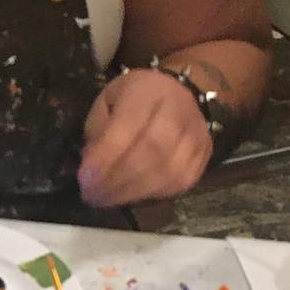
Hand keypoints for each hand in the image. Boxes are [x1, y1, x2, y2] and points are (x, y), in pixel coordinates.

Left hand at [77, 69, 212, 206]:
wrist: (179, 91)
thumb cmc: (135, 97)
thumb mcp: (107, 101)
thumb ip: (98, 131)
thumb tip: (91, 169)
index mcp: (148, 90)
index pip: (128, 126)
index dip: (106, 156)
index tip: (84, 178)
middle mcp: (179, 109)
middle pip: (151, 151)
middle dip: (117, 180)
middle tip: (92, 195)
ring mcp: (197, 133)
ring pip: (168, 172)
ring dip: (132, 192)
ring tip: (106, 199)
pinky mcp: (205, 154)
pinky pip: (180, 182)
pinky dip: (152, 194)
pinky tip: (131, 195)